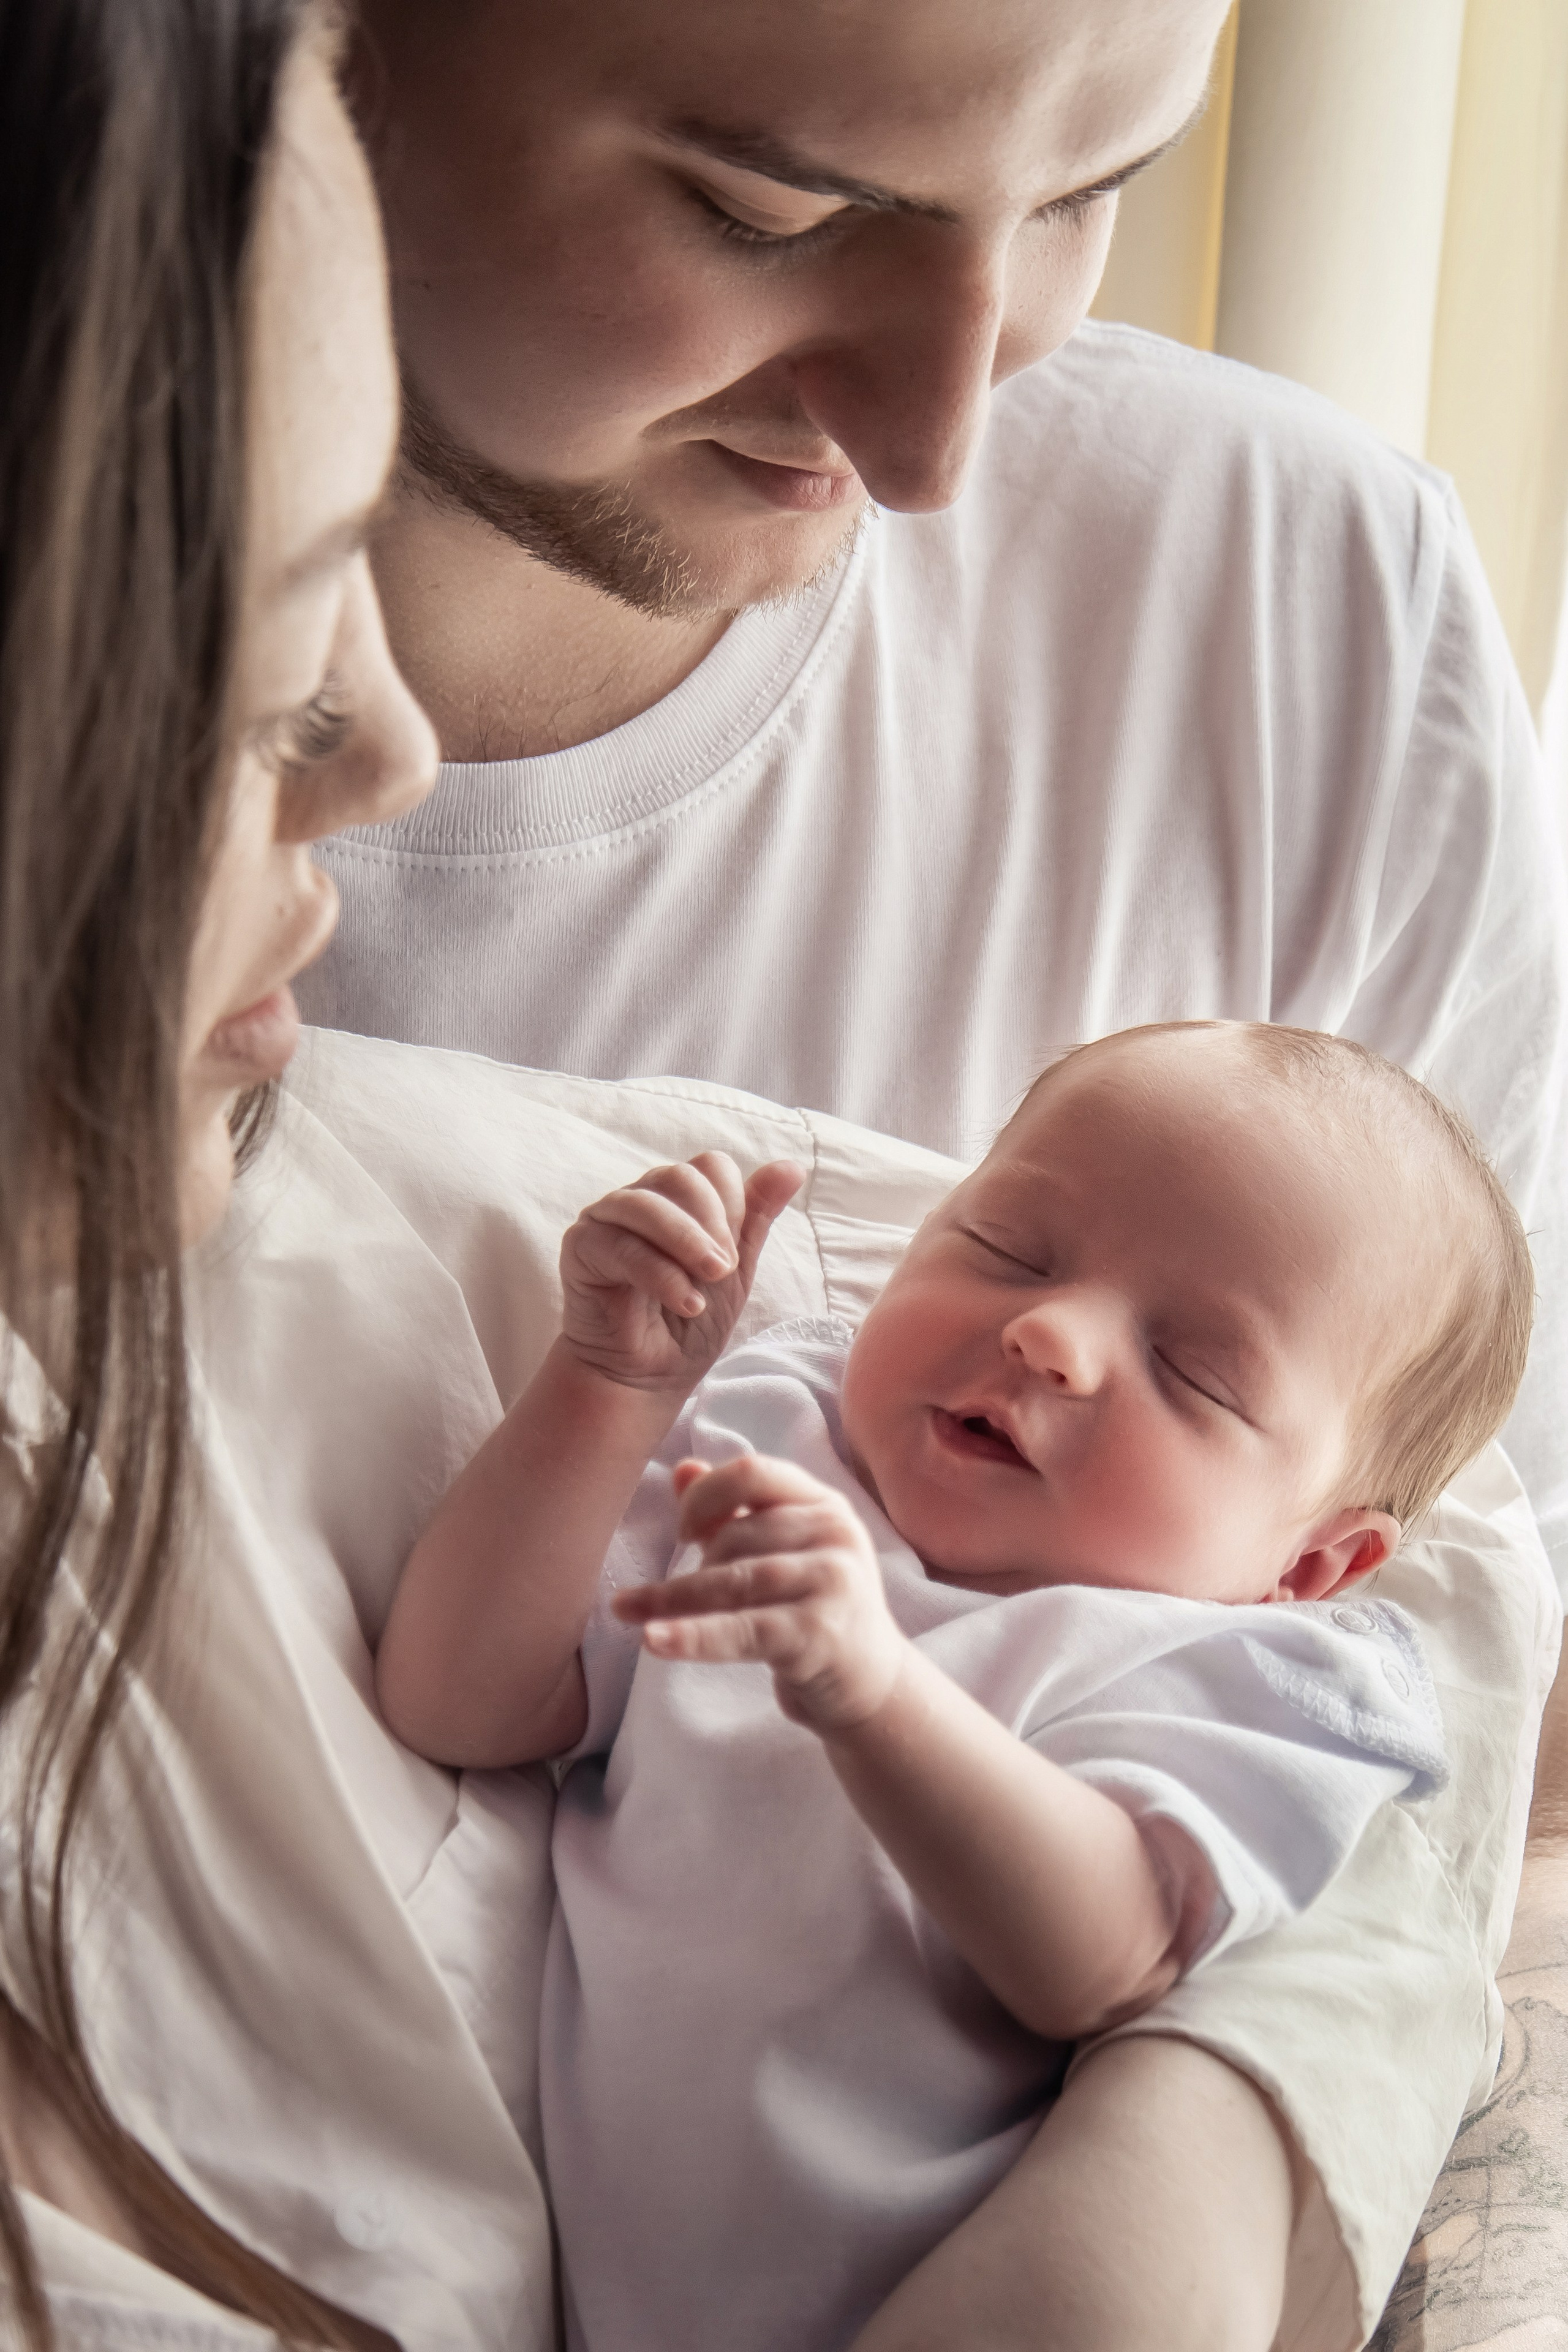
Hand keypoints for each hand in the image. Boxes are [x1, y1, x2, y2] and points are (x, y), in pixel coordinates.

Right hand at [559, 1152, 803, 1392]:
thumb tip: (792, 1167)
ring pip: (647, 1204)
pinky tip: (684, 1304)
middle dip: (712, 1225)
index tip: (736, 1257)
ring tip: (708, 1286)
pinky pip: (621, 1245)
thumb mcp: (735, 1270)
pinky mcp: (580, 1245)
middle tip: (723, 1273)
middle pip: (681, 1176)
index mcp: (678, 1199)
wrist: (646, 1376)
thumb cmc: (688, 1322)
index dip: (732, 1206)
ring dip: (686, 1244)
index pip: (711, 1167)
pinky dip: (660, 1275)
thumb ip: (756, 1218)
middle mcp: (641, 1199)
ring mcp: (606, 1218)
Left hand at [613, 1453, 907, 1731]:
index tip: (682, 1531)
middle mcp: (835, 1532)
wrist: (872, 1686)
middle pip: (735, 1536)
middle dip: (690, 1568)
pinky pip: (742, 1630)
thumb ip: (734, 1512)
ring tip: (626, 1612)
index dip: (704, 1495)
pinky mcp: (819, 1632)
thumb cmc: (816, 1611)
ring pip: (732, 1580)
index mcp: (823, 1503)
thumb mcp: (782, 1553)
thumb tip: (682, 1470)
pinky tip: (652, 1639)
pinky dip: (693, 1635)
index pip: (752, 1473)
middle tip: (673, 1599)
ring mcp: (833, 1581)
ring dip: (671, 1599)